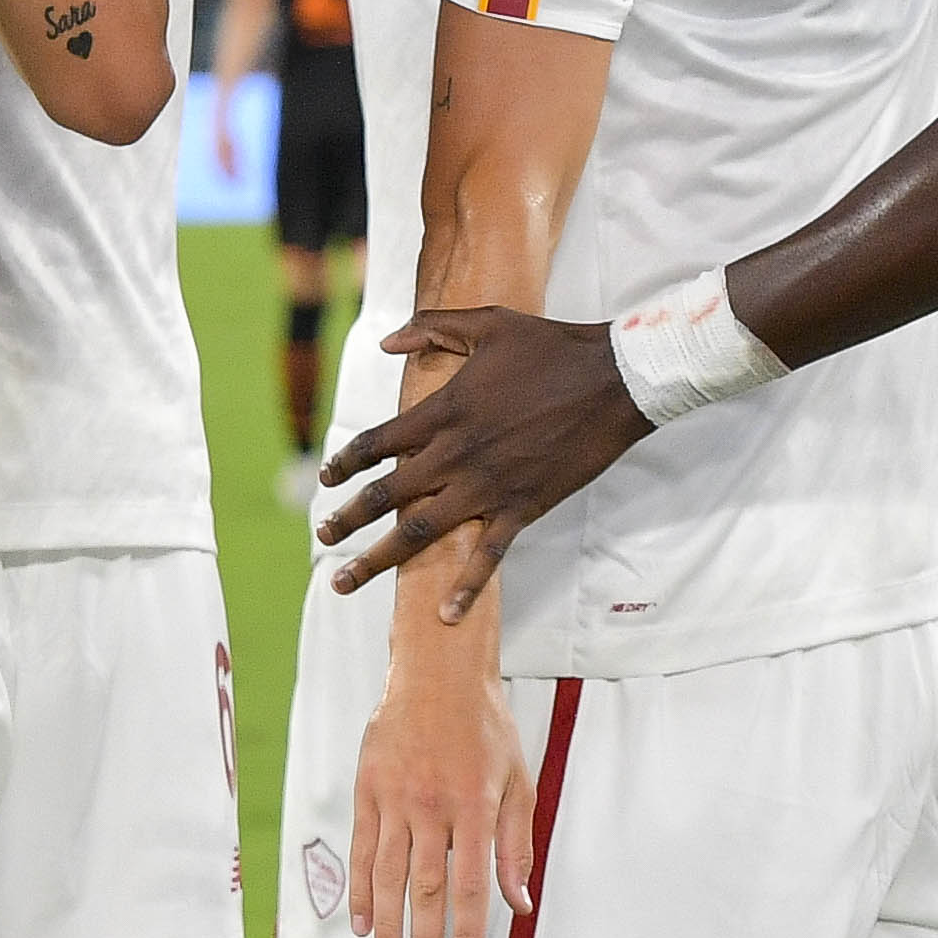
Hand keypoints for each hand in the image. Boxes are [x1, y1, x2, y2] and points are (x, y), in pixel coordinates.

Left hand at [317, 307, 657, 603]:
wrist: (615, 380)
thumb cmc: (553, 347)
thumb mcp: (488, 323)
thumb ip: (433, 327)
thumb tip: (386, 341)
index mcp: (442, 411)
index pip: (376, 444)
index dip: (345, 463)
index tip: (327, 480)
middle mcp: (454, 454)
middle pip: (384, 496)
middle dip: (346, 520)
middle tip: (322, 538)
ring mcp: (486, 486)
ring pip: (419, 531)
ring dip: (377, 560)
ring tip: (346, 581)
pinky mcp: (521, 508)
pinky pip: (487, 555)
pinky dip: (466, 587)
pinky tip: (445, 614)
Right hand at [349, 649, 529, 937]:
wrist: (437, 674)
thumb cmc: (485, 730)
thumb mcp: (517, 782)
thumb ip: (517, 846)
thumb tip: (520, 905)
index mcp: (476, 808)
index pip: (472, 885)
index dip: (468, 932)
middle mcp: (433, 806)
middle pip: (426, 888)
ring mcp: (395, 798)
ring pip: (389, 875)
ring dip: (388, 925)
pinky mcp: (367, 790)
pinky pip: (362, 849)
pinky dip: (361, 888)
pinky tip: (362, 922)